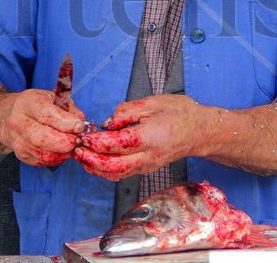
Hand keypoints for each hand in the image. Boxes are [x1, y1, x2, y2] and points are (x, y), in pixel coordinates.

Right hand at [0, 88, 86, 166]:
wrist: (12, 115)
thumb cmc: (37, 105)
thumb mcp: (54, 97)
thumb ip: (69, 109)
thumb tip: (81, 123)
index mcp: (28, 102)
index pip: (46, 114)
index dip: (66, 123)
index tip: (80, 126)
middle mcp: (18, 122)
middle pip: (42, 138)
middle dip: (66, 142)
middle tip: (78, 140)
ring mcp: (17, 140)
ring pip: (43, 153)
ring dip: (63, 153)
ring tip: (74, 146)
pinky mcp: (21, 154)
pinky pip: (42, 161)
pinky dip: (57, 158)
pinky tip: (63, 151)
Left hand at [74, 94, 206, 180]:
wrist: (199, 130)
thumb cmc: (179, 113)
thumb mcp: (152, 103)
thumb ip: (126, 112)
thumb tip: (107, 124)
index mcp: (150, 137)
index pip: (117, 144)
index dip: (97, 142)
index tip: (84, 135)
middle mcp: (148, 156)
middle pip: (114, 167)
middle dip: (91, 161)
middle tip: (77, 151)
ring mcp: (148, 165)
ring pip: (116, 174)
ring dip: (96, 168)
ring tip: (81, 157)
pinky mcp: (146, 168)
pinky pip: (123, 173)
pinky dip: (106, 170)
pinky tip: (96, 161)